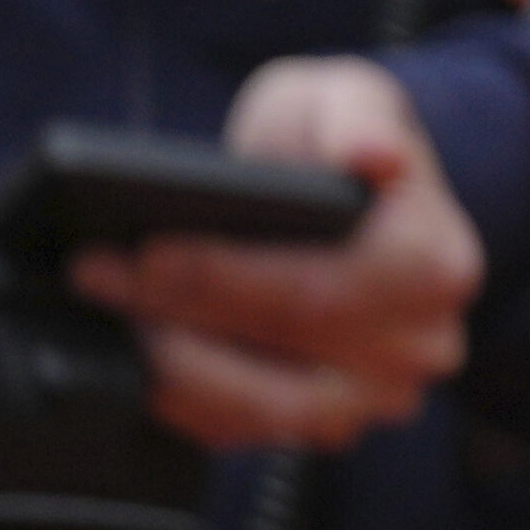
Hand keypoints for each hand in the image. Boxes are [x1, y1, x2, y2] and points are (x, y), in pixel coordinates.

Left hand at [73, 56, 483, 451]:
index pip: (317, 289)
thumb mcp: (343, 95)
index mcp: (433, 263)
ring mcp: (376, 395)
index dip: (222, 278)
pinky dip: (184, 401)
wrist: (344, 199)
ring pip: (264, 411)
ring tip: (115, 319)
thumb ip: (358, 116)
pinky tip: (140, 357)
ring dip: (175, 369)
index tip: (145, 252)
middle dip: (176, 317)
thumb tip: (374, 156)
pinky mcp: (327, 425)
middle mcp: (420, 344)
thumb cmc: (330, 142)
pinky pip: (244, 433)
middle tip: (96, 278)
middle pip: (281, 353)